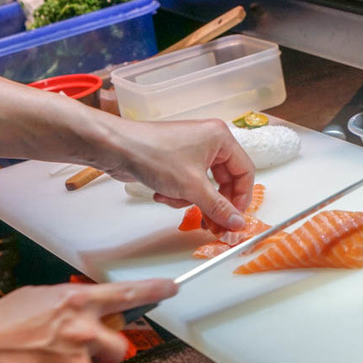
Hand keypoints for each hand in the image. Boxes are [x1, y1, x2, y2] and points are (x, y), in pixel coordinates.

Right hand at [0, 279, 176, 362]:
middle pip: (119, 346)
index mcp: (78, 301)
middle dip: (105, 348)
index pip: (128, 293)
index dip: (155, 291)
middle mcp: (84, 331)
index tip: (171, 289)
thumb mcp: (41, 298)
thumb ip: (72, 305)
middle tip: (78, 348)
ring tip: (39, 361)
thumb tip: (87, 314)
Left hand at [100, 119, 254, 230]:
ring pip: (205, 186)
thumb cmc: (153, 154)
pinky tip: (163, 193)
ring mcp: (192, 150)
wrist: (117, 148)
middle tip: (213, 225)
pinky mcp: (176, 160)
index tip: (235, 219)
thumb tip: (237, 223)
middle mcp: (209, 141)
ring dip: (191, 199)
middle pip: (225, 181)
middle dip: (214, 204)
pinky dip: (178, 193)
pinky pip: (188, 184)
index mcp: (220, 138)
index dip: (241, 198)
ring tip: (176, 200)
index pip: (245, 171)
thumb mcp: (192, 186)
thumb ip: (218, 207)